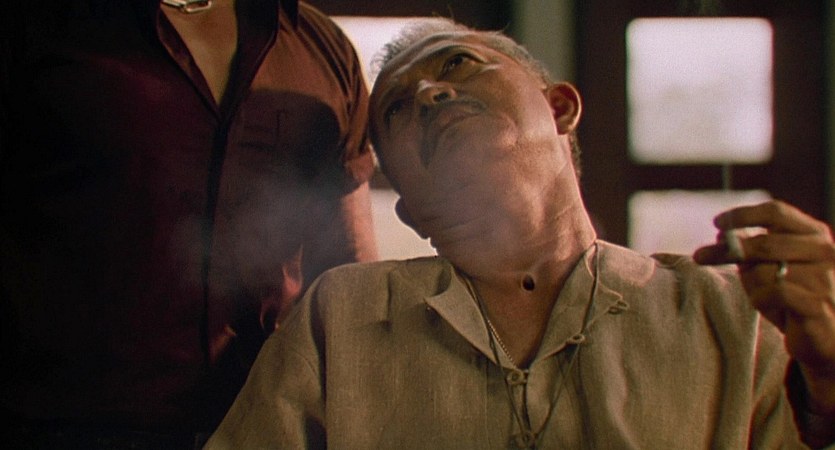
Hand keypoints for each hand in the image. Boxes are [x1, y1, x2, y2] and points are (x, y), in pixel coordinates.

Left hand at [693, 200, 834, 413]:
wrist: (825, 338)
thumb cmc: (793, 299)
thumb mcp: (768, 269)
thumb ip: (748, 251)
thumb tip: (721, 236)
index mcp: (814, 234)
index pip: (776, 212)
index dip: (743, 215)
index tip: (717, 223)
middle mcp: (824, 251)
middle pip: (764, 242)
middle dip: (729, 250)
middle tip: (701, 256)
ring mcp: (824, 278)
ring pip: (763, 271)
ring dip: (752, 285)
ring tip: (764, 297)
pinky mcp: (818, 304)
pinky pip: (772, 293)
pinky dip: (760, 300)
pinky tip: (768, 307)